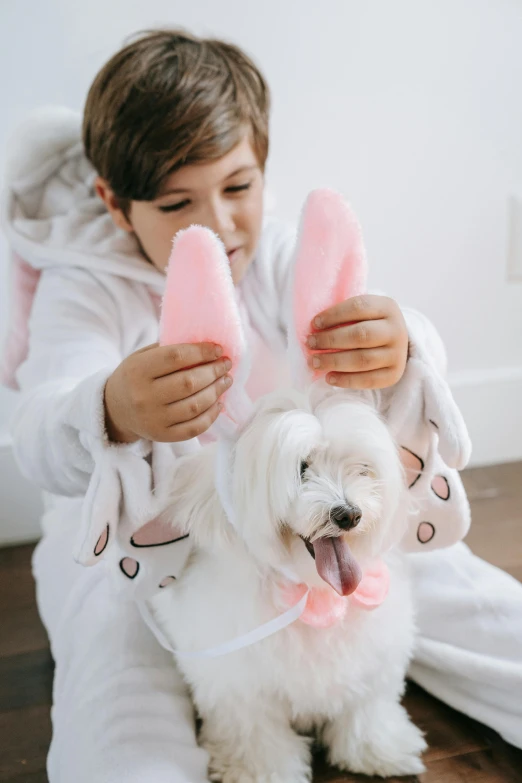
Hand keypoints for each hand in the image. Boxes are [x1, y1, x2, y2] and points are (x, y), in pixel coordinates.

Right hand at [104, 343, 231, 442]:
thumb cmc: (135, 377)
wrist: (115, 410)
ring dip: (217, 391)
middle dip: (213, 371)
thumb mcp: (141, 357)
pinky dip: (211, 415)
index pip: (175, 357)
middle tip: (226, 365)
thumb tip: (207, 346)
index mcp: (138, 371)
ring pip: (195, 406)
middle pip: (189, 382)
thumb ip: (168, 350)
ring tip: (226, 380)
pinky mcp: (162, 436)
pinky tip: (218, 402)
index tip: (218, 349)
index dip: (201, 352)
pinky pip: (194, 428)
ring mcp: (154, 419)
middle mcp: (144, 397)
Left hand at [306, 295, 408, 388]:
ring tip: (314, 362)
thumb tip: (314, 330)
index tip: (314, 324)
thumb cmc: (369, 324)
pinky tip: (329, 377)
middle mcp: (396, 330)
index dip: (334, 315)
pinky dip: (345, 380)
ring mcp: (397, 354)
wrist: (395, 344)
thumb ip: (344, 317)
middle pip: (360, 335)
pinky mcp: (394, 374)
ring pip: (362, 359)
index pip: (358, 307)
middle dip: (330, 340)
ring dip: (333, 361)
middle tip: (310, 343)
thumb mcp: (363, 313)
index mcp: (387, 308)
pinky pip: (368, 380)